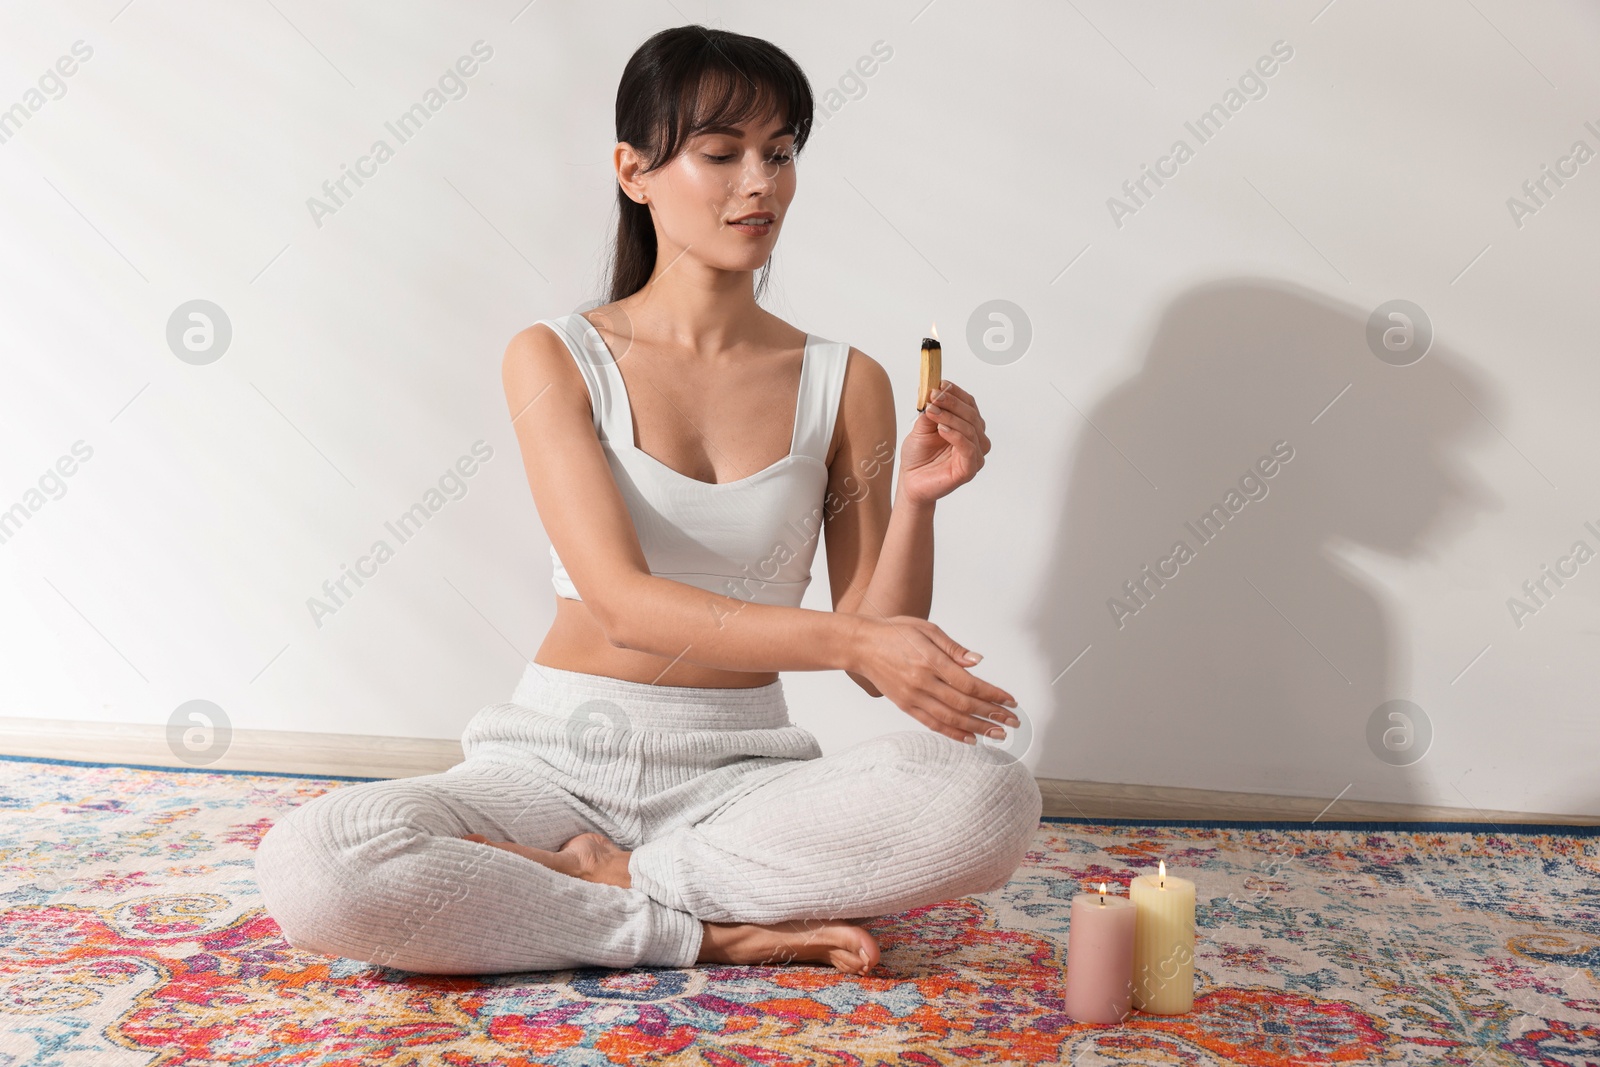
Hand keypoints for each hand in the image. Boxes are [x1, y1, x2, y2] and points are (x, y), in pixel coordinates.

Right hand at [851, 615, 1020, 743]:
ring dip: (977, 728)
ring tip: (998, 734)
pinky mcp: (906, 706)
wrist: (862, 646)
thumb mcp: (927, 629)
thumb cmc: (895, 633)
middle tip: (1012, 722)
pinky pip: (933, 724)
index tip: (1010, 700)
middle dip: (992, 714)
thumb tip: (978, 661)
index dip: (993, 695)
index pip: (969, 684)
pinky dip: (953, 733)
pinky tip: (970, 738)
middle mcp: (922, 682)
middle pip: (964, 705)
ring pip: (951, 718)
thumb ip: (953, 648)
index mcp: (930, 660)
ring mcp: (913, 697)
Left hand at [899, 381, 989, 506]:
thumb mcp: (922, 428)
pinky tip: (942, 429)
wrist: (910, 481)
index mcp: (967, 427)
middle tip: (934, 395)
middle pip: (971, 415)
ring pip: (971, 429)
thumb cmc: (918, 456)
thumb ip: (930, 411)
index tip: (941, 383)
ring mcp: (975, 455)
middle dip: (952, 402)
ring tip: (932, 412)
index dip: (956, 392)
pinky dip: (956, 435)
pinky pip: (968, 448)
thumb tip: (933, 391)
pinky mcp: (970, 469)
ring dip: (951, 417)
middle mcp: (975, 440)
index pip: (969, 404)